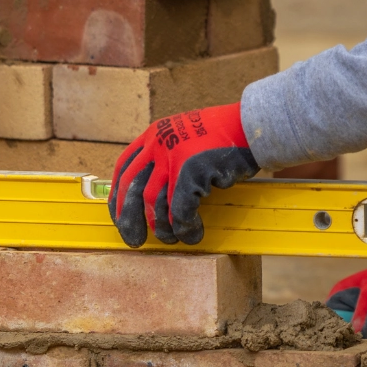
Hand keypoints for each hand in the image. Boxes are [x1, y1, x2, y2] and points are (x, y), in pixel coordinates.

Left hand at [108, 103, 258, 246]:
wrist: (249, 126)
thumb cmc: (223, 135)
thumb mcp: (185, 136)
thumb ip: (167, 156)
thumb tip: (152, 192)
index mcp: (154, 134)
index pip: (124, 168)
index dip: (117, 197)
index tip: (118, 216)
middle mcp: (159, 144)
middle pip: (132, 189)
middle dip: (129, 220)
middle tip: (134, 240)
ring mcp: (174, 157)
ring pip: (154, 203)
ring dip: (161, 228)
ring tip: (171, 239)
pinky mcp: (191, 172)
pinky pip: (179, 210)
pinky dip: (184, 227)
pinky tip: (193, 233)